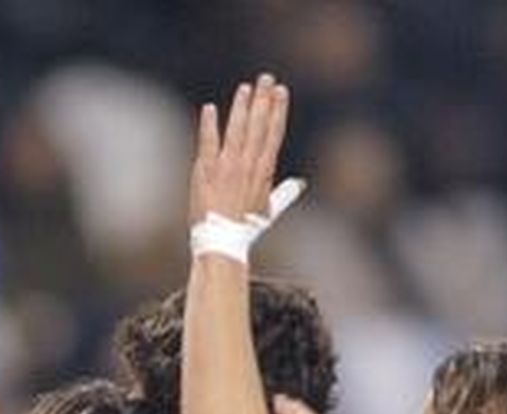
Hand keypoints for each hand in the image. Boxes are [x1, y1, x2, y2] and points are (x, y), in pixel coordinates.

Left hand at [190, 73, 289, 226]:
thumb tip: (300, 184)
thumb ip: (285, 193)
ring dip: (242, 107)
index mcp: (263, 172)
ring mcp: (227, 167)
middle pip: (259, 126)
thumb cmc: (245, 229)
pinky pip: (209, 143)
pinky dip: (210, 125)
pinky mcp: (207, 172)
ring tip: (246, 87)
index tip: (281, 91)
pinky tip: (211, 108)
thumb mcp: (268, 211)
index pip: (273, 134)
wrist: (223, 242)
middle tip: (266, 78)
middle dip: (264, 100)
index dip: (278, 110)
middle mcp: (248, 166)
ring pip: (238, 130)